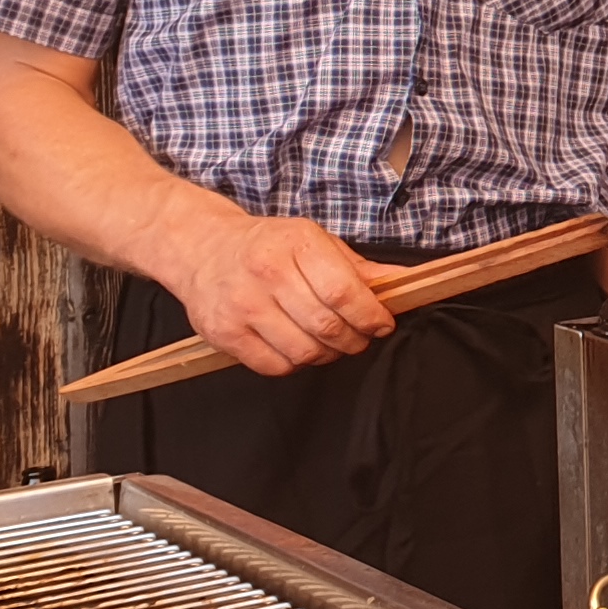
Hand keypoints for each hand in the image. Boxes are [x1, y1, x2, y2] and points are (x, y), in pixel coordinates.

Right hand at [170, 215, 404, 374]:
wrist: (204, 248)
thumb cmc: (269, 247)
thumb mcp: (316, 242)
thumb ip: (359, 268)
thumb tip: (403, 282)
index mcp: (296, 244)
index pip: (343, 292)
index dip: (370, 316)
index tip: (381, 324)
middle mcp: (266, 273)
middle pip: (326, 326)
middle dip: (353, 339)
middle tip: (358, 337)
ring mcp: (241, 305)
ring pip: (303, 351)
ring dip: (327, 354)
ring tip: (328, 342)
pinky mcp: (224, 332)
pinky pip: (275, 366)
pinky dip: (295, 364)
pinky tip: (296, 346)